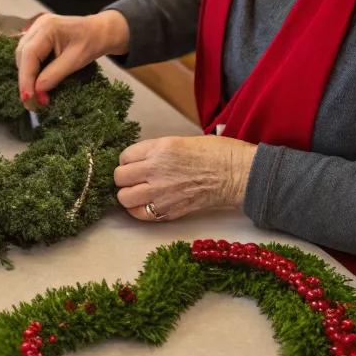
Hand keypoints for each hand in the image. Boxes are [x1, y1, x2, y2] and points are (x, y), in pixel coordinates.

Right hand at [15, 9, 129, 102]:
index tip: (28, 98)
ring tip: (36, 95)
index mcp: (48, 27)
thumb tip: (37, 92)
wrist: (101, 31)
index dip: (26, 78)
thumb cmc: (93, 42)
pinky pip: (28, 55)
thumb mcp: (77, 60)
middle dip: (26, 80)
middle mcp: (38, 25)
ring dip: (27, 76)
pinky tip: (37, 82)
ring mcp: (36, 29)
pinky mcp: (38, 37)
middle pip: (22, 55)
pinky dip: (31, 70)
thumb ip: (55, 75)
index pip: (29, 54)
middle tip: (33, 102)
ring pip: (23, 56)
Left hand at [114, 135, 256, 222]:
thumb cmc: (215, 153)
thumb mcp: (179, 141)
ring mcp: (161, 193)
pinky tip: (147, 205)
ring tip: (138, 193)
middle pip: (120, 178)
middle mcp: (155, 171)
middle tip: (133, 179)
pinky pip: (141, 215)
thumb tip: (139, 160)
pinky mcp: (169, 211)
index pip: (124, 157)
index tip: (134, 163)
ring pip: (124, 199)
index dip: (128, 161)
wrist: (235, 174)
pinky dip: (140, 211)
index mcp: (159, 149)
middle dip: (124, 178)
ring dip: (128, 196)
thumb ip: (156, 151)